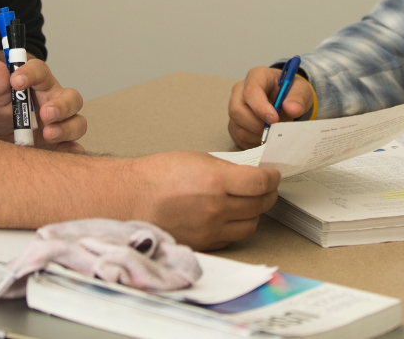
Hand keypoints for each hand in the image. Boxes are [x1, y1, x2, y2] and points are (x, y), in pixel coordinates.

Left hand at [0, 59, 87, 151]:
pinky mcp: (64, 144)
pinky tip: (57, 153)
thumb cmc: (4, 115)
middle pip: (72, 98)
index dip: (31, 73)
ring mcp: (63, 123)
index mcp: (40, 84)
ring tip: (47, 134)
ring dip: (65, 128)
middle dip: (61, 106)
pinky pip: (76, 148)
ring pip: (78, 122)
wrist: (3, 141)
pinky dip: (70, 150)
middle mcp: (56, 101)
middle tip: (45, 114)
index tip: (16, 82)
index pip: (40, 71)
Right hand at [127, 151, 280, 249]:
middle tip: (265, 188)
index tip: (273, 176)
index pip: (260, 183)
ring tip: (248, 203)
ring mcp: (209, 229)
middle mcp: (215, 208)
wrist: (130, 198)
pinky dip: (236, 227)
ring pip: (250, 225)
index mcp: (215, 181)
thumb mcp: (196, 159)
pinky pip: (231, 238)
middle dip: (267, 194)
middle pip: (260, 205)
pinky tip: (230, 217)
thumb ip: (226, 170)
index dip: (272, 178)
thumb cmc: (156, 176)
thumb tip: (248, 176)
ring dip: (254, 213)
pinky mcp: (203, 244)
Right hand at [227, 65, 315, 148]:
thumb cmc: (290, 91)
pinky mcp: (234, 124)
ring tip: (274, 132)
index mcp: (256, 76)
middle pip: (236, 110)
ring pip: (237, 127)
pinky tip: (267, 137)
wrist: (285, 100)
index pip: (251, 91)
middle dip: (256, 124)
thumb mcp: (301, 89)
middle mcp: (240, 91)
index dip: (260, 107)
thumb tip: (293, 109)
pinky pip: (239, 138)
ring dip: (257, 135)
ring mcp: (235, 108)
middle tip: (274, 130)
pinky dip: (254, 142)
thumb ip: (298, 97)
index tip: (274, 119)